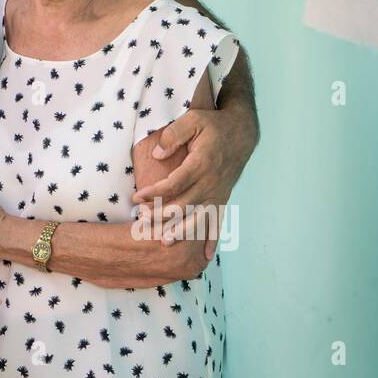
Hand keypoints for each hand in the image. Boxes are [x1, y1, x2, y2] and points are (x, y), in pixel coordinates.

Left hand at [133, 106, 253, 257]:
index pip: (174, 183)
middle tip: (141, 222)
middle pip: (184, 205)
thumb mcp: (193, 120)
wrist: (242, 132)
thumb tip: (157, 155)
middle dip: (161, 215)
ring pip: (199, 217)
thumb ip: (174, 135)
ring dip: (182, 231)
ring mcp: (218, 192)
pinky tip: (205, 256)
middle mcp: (211, 182)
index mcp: (202, 164)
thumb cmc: (213, 125)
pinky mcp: (222, 198)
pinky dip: (212, 239)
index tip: (136, 197)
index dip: (154, 192)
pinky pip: (218, 221)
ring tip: (164, 241)